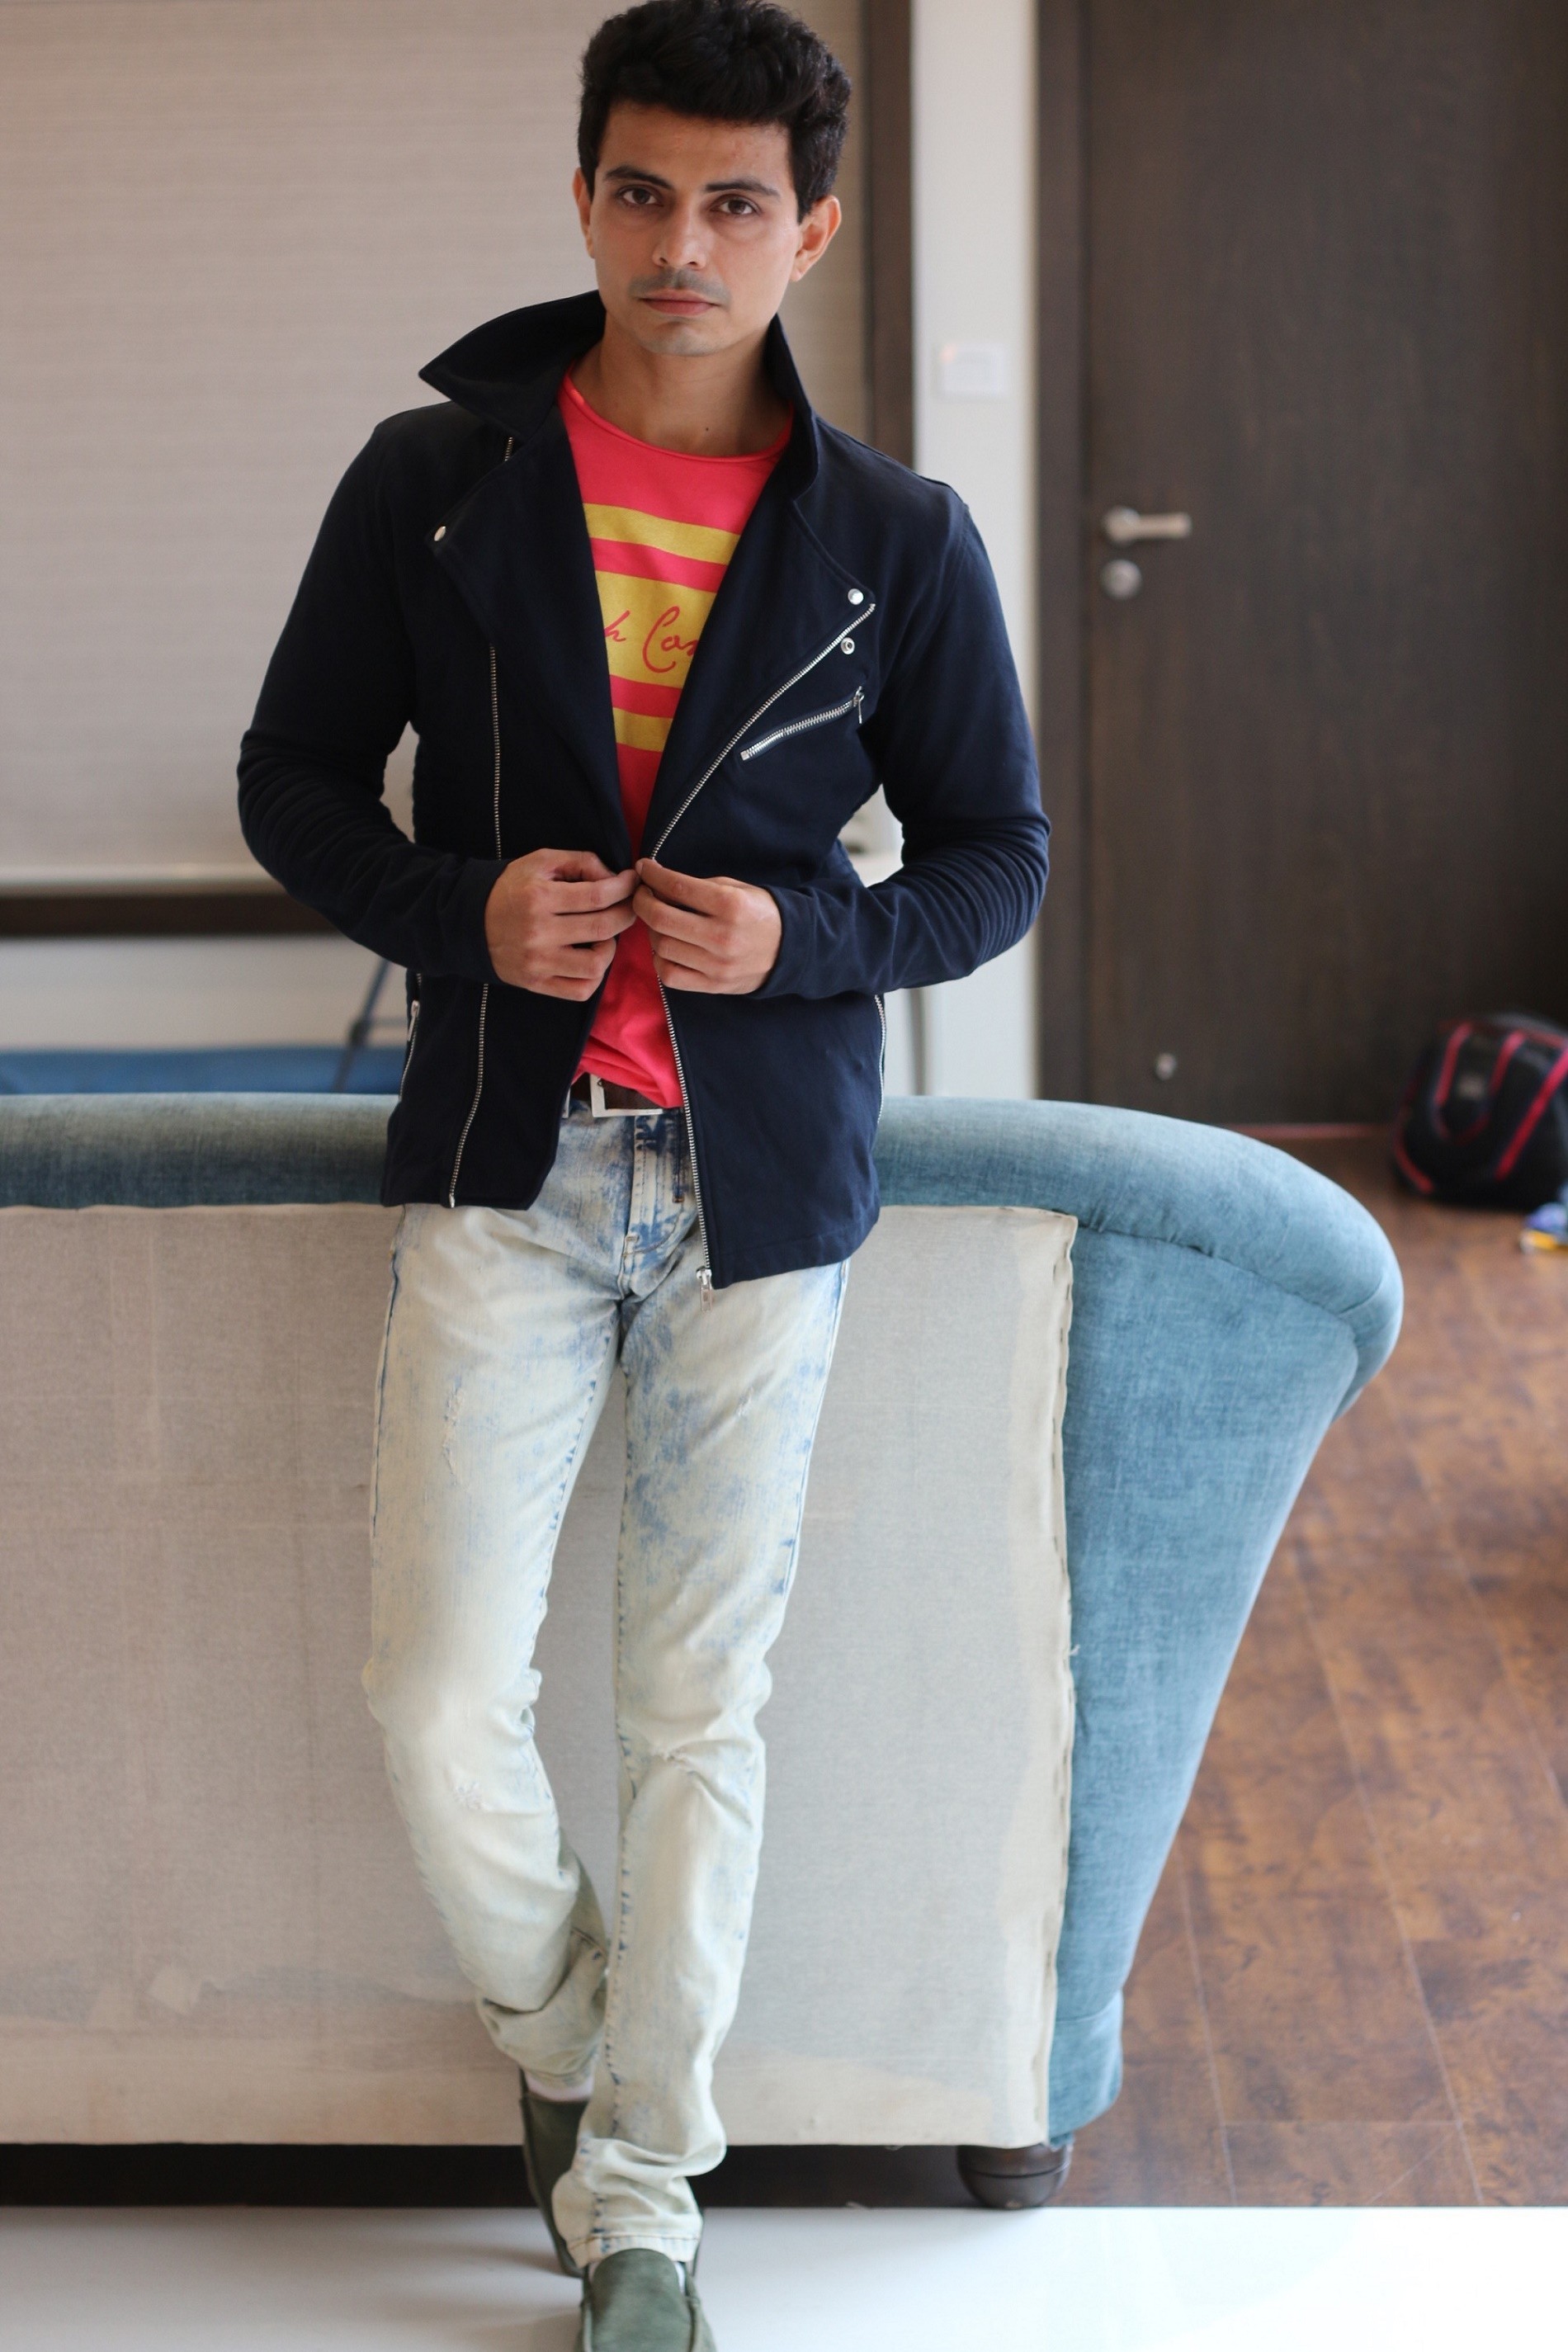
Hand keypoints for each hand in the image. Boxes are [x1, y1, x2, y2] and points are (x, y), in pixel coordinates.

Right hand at [483, 849, 636, 996]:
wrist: (470, 921)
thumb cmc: (511, 888)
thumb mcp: (540, 862)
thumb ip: (580, 862)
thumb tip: (613, 878)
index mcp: (539, 897)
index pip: (597, 895)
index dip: (623, 888)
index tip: (631, 882)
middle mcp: (539, 932)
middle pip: (603, 927)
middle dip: (627, 914)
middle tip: (628, 906)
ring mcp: (538, 962)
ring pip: (596, 965)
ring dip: (611, 948)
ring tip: (604, 936)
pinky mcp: (536, 983)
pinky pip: (580, 990)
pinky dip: (594, 976)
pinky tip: (591, 958)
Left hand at [633, 858, 783, 993]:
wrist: (791, 949)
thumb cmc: (760, 913)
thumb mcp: (737, 888)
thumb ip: (699, 886)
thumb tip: (659, 883)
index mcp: (730, 905)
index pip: (677, 887)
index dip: (652, 875)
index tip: (644, 868)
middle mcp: (722, 936)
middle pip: (661, 918)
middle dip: (641, 901)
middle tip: (642, 894)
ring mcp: (717, 964)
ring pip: (661, 946)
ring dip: (651, 930)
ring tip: (658, 921)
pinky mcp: (713, 984)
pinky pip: (670, 975)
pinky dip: (660, 959)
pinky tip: (666, 947)